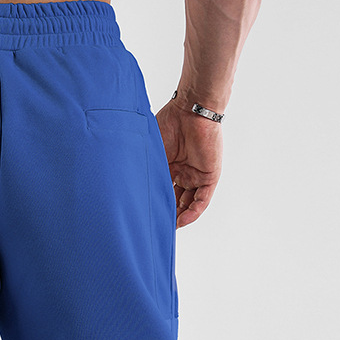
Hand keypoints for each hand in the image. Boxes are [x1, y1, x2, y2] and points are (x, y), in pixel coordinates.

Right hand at [154, 98, 222, 227]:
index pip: (163, 191)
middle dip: (167, 214)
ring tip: (168, 229)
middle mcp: (184, 172)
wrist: (190, 110)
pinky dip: (192, 212)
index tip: (145, 217)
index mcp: (170, 166)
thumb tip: (129, 190)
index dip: (156, 204)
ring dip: (179, 216)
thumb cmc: (169, 124)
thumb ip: (147, 170)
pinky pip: (202, 200)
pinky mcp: (210, 176)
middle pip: (176, 200)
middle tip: (156, 227)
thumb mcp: (152, 152)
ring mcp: (197, 175)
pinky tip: (181, 221)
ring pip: (189, 203)